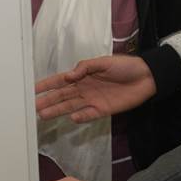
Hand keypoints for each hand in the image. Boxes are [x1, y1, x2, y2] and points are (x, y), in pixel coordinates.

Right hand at [34, 55, 157, 122]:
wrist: (146, 77)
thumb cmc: (125, 66)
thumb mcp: (103, 62)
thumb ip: (85, 68)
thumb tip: (68, 76)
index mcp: (83, 75)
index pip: (60, 81)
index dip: (47, 85)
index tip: (33, 89)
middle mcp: (84, 88)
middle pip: (62, 96)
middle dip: (48, 101)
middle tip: (34, 107)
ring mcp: (93, 100)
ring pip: (71, 106)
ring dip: (58, 110)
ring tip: (44, 115)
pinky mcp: (103, 110)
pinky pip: (88, 114)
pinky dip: (80, 116)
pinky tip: (70, 118)